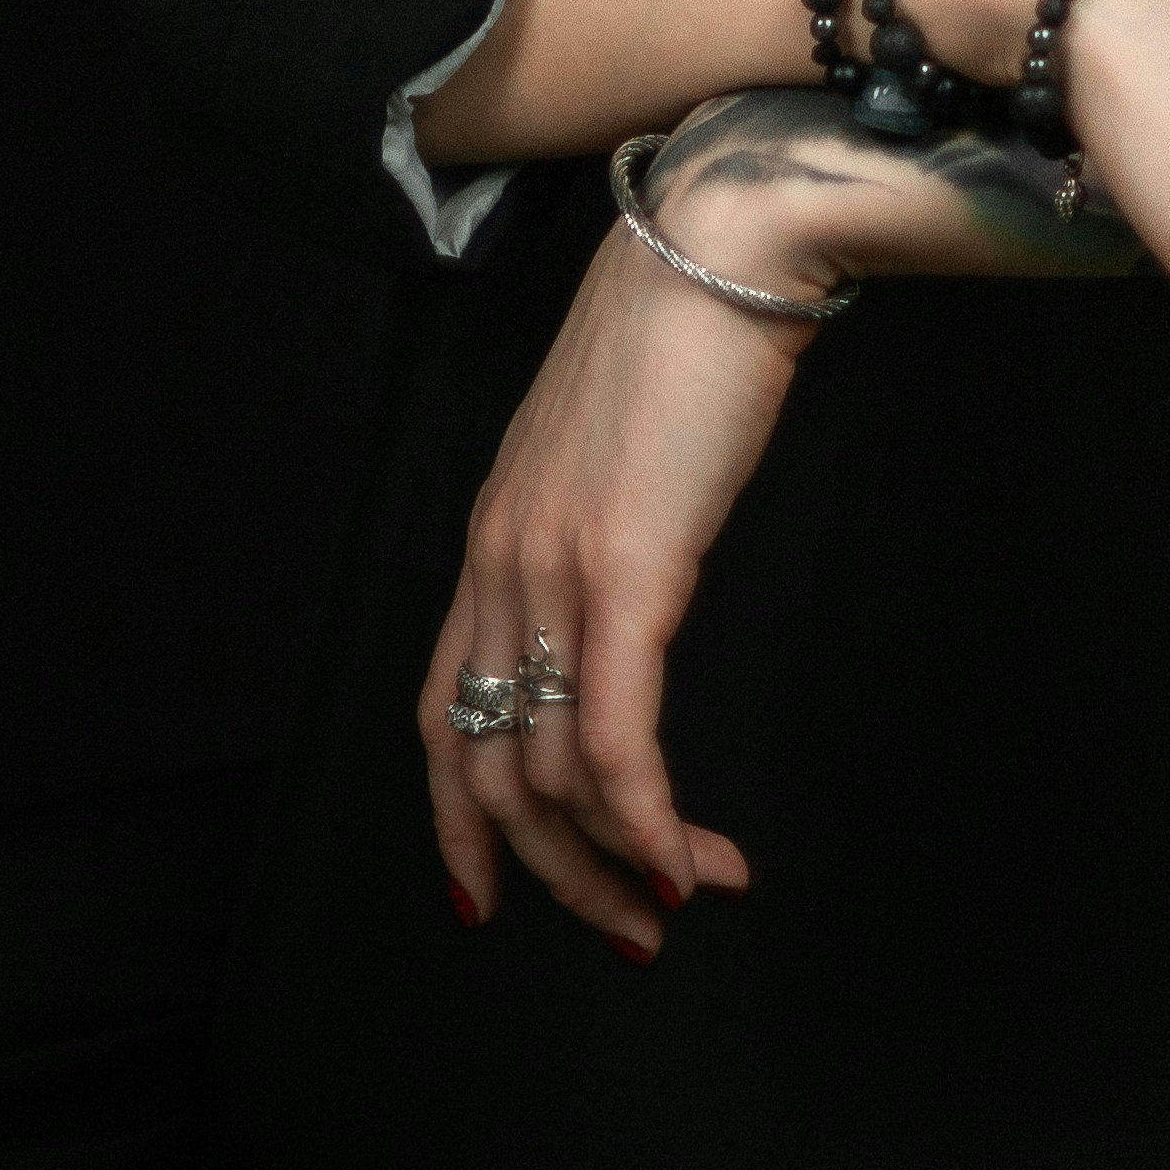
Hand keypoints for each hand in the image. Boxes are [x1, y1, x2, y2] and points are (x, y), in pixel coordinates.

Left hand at [417, 136, 849, 942]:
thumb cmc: (691, 328)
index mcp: (495, 536)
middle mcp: (502, 564)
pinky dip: (645, 822)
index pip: (445, 712)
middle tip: (632, 927)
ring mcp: (555, 569)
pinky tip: (691, 858)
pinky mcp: (625, 570)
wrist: (724, 242)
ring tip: (690, 892)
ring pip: (552, 775)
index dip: (461, 822)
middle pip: (491, 772)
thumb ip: (604, 525)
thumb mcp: (619, 448)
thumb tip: (635, 588)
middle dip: (556, 874)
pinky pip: (613, 740)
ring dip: (620, 861)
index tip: (496, 898)